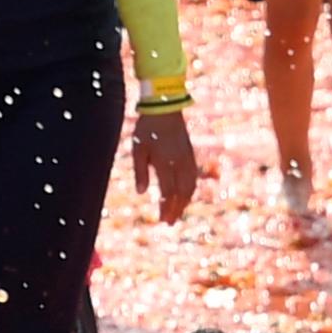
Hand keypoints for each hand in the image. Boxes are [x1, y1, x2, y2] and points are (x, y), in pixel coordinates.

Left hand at [133, 107, 199, 221]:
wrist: (165, 109)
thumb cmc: (146, 129)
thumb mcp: (138, 150)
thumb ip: (140, 172)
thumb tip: (140, 193)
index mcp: (165, 163)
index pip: (168, 192)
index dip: (166, 208)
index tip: (162, 220)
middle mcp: (180, 163)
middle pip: (182, 192)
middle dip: (176, 209)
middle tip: (169, 222)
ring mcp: (188, 159)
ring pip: (190, 186)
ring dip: (184, 201)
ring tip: (177, 212)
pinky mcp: (190, 155)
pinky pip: (193, 177)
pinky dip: (189, 190)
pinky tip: (184, 196)